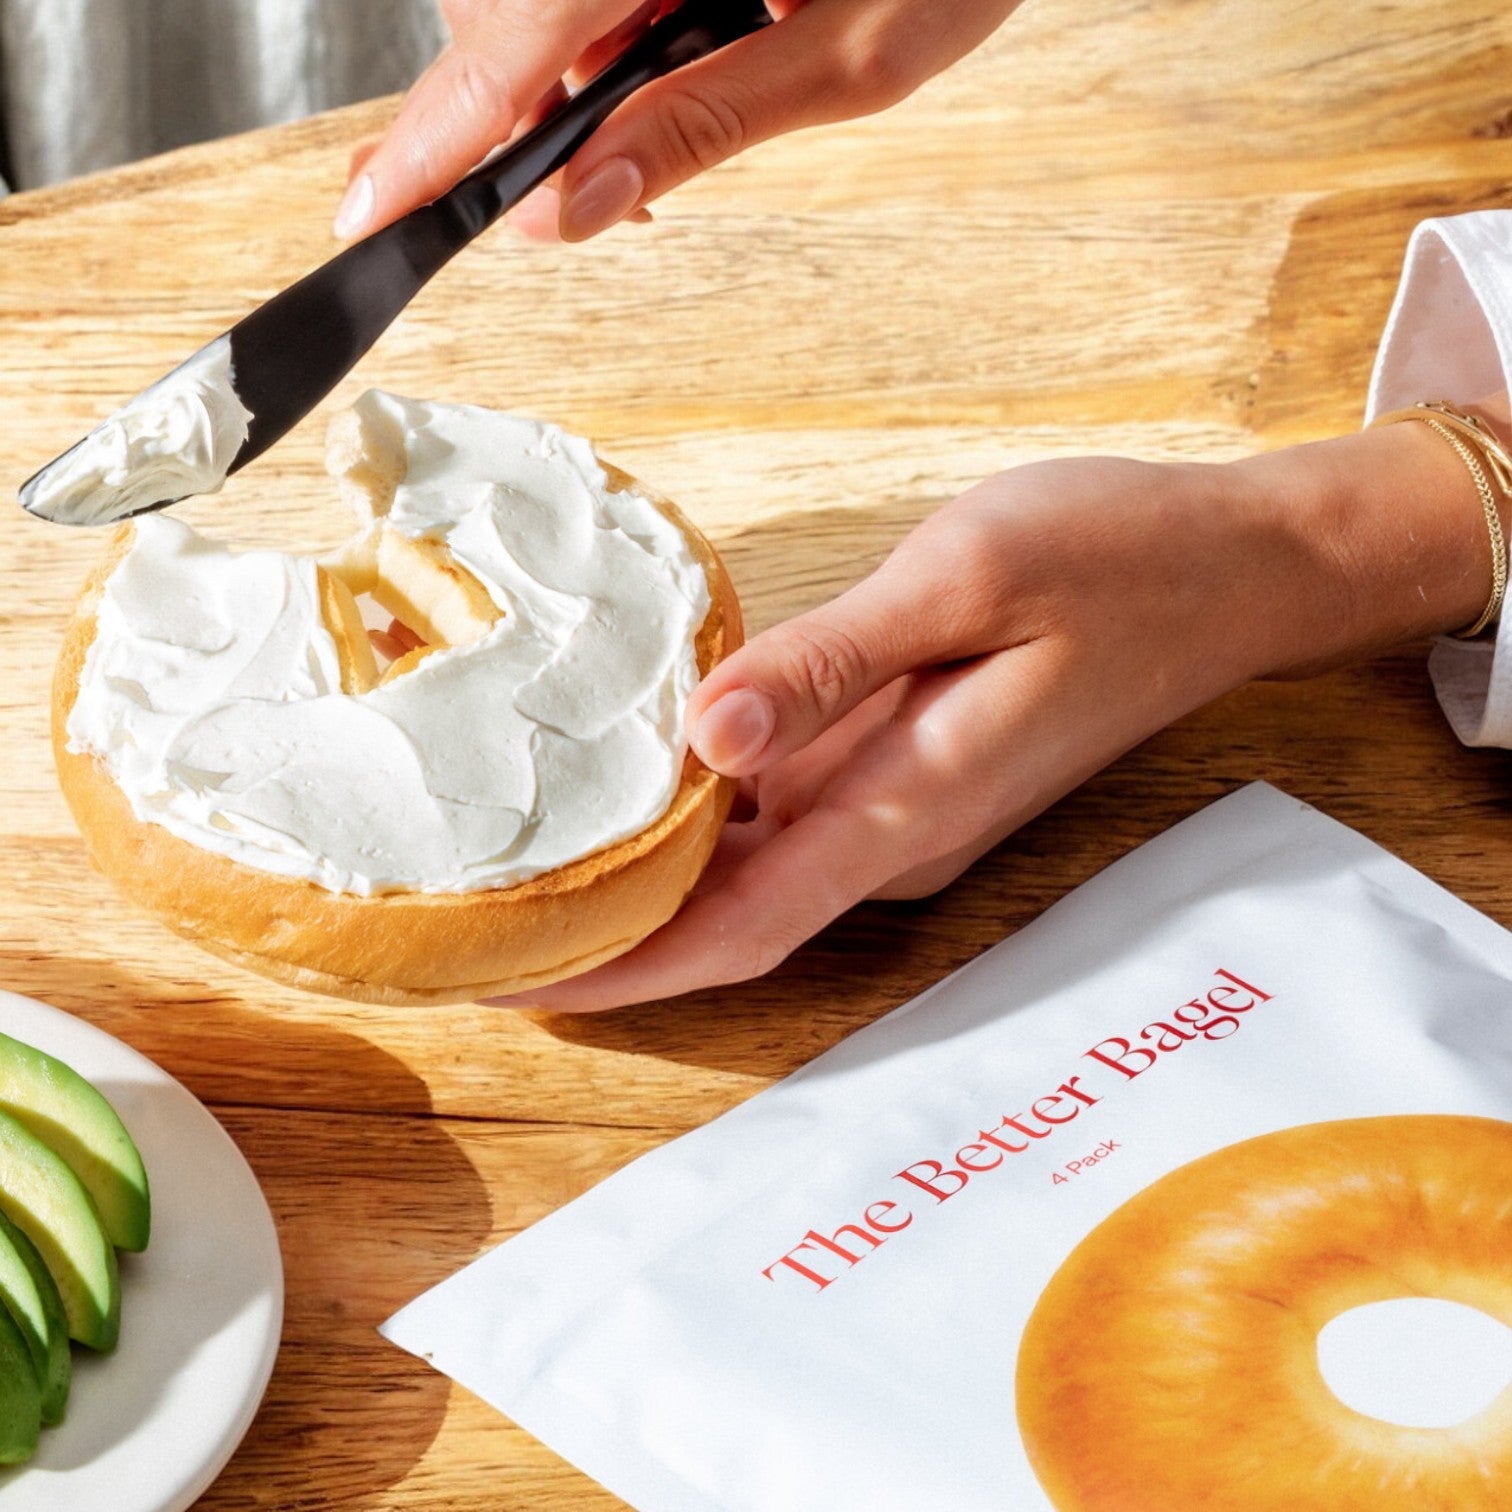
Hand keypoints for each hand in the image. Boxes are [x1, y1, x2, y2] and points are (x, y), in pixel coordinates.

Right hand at [335, 0, 1023, 241]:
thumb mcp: (849, 57)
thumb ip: (698, 127)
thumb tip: (571, 212)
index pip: (507, 44)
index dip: (434, 142)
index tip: (370, 219)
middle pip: (505, 17)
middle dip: (541, 111)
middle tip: (615, 189)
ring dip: (588, 70)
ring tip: (707, 80)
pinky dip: (618, 26)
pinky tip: (697, 34)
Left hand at [490, 418, 1491, 1010]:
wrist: (1230, 570)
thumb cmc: (1112, 561)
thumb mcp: (961, 582)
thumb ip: (829, 668)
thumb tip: (703, 737)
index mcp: (907, 804)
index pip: (741, 927)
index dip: (627, 970)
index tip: (517, 986)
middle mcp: (899, 833)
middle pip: (732, 918)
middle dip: (613, 937)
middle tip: (484, 921)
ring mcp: (909, 808)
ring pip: (755, 870)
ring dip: (653, 880)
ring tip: (531, 859)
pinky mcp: (914, 770)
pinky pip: (790, 817)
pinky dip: (709, 819)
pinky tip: (643, 779)